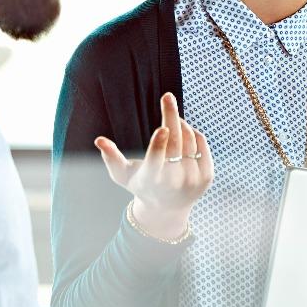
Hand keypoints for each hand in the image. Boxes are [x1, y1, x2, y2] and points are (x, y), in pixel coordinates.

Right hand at [95, 92, 213, 240]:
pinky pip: (201, 144)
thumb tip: (99, 140)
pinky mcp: (206, 177)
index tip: (162, 128)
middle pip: (175, 142)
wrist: (167, 209)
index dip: (159, 145)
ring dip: (180, 123)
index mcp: (151, 180)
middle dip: (170, 116)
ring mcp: (192, 180)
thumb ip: (111, 157)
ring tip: (172, 119)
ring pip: (189, 139)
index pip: (156, 162)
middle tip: (167, 97)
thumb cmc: (140, 185)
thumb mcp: (122, 175)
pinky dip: (193, 133)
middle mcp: (174, 182)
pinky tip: (184, 131)